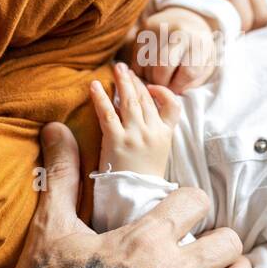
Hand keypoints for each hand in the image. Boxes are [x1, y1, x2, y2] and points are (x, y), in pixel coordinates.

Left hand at [89, 62, 181, 177]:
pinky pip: (107, 113)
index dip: (163, 93)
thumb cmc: (144, 180)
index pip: (173, 106)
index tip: (151, 87)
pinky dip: (100, 97)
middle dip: (135, 81)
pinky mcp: (117, 141)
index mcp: (166, 136)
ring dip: (122, 81)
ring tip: (116, 68)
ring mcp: (135, 136)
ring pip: (129, 101)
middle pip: (146, 99)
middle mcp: (153, 132)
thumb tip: (140, 117)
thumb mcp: (159, 156)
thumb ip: (155, 136)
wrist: (136, 199)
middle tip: (125, 68)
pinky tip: (94, 86)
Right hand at [131, 7, 217, 94]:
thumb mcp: (205, 66)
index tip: (176, 88)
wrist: (187, 20)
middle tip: (164, 85)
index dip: (179, 86)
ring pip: (146, 65)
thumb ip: (191, 82)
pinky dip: (141, 70)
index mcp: (198, 43)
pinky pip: (136, 59)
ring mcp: (158, 29)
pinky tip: (150, 69)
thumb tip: (170, 93)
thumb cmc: (197, 50)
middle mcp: (178, 33)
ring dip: (149, 77)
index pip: (187, 72)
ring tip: (158, 77)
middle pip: (162, 67)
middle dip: (161, 83)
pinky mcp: (142, 30)